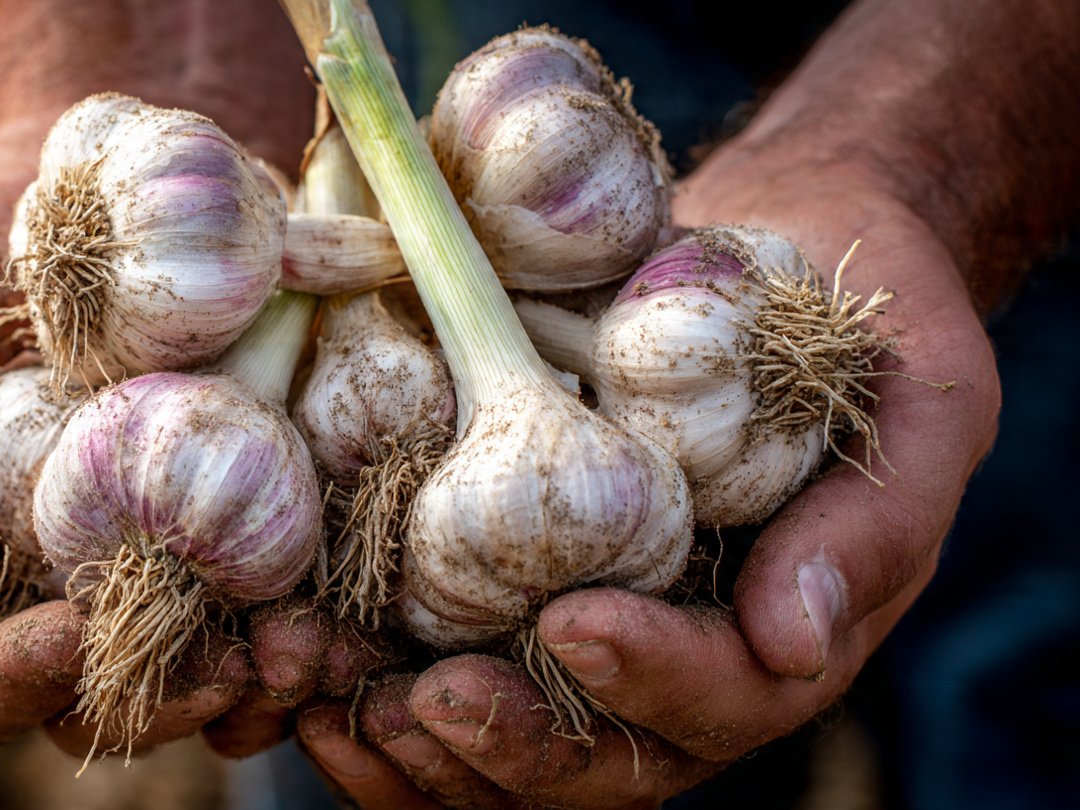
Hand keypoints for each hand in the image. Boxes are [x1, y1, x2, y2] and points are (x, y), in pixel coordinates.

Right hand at [0, 120, 265, 749]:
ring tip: (295, 656)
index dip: (14, 681)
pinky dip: (320, 640)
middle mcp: (89, 575)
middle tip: (212, 671)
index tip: (60, 635)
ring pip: (215, 679)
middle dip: (157, 703)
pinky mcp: (283, 518)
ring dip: (254, 687)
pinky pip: (301, 614)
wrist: (134, 156)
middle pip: (113, 701)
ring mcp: (192, 553)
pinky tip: (342, 626)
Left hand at [299, 154, 1000, 806]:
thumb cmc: (868, 325)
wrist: (794, 253)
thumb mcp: (921, 401)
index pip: (723, 696)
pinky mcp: (511, 583)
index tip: (573, 624)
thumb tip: (795, 640)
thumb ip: (871, 524)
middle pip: (600, 756)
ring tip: (331, 699)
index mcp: (780, 632)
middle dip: (509, 742)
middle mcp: (678, 654)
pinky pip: (443, 666)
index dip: (652, 677)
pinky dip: (371, 684)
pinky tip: (302, 662)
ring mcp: (590, 626)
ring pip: (508, 741)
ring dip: (417, 742)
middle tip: (423, 703)